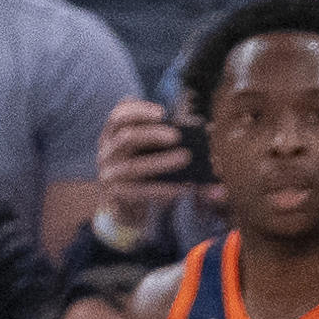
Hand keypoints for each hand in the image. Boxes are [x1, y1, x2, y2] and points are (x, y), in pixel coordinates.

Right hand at [97, 98, 190, 231]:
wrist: (124, 209)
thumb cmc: (143, 174)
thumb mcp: (150, 154)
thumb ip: (168, 142)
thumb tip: (211, 133)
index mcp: (113, 135)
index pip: (118, 115)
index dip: (138, 110)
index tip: (162, 112)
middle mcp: (107, 152)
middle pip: (125, 137)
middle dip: (152, 134)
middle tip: (176, 136)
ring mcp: (109, 175)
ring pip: (133, 166)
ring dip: (161, 162)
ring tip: (185, 158)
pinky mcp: (117, 196)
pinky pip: (141, 192)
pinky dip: (163, 190)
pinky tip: (183, 189)